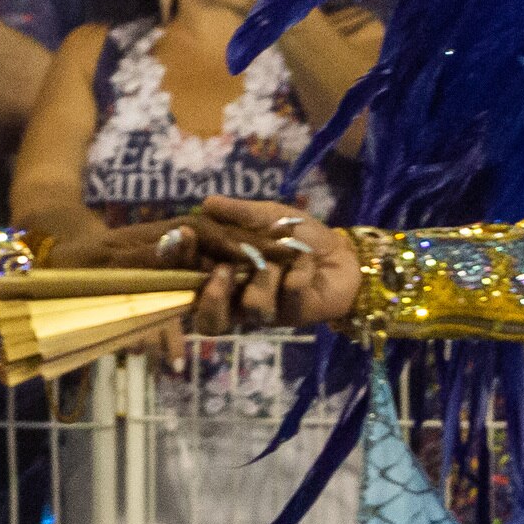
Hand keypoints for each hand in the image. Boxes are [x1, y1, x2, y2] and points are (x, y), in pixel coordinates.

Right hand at [184, 197, 360, 329]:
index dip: (181, 262)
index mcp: (225, 276)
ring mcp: (267, 311)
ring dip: (264, 279)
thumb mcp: (268, 216)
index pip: (192, 280)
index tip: (185, 235)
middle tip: (223, 270)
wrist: (342, 252)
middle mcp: (239, 300)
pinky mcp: (294, 316)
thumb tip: (206, 203)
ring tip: (278, 261)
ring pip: (251, 308)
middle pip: (209, 320)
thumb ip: (239, 213)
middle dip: (213, 296)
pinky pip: (288, 298)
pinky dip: (298, 273)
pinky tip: (307, 261)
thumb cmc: (299, 235)